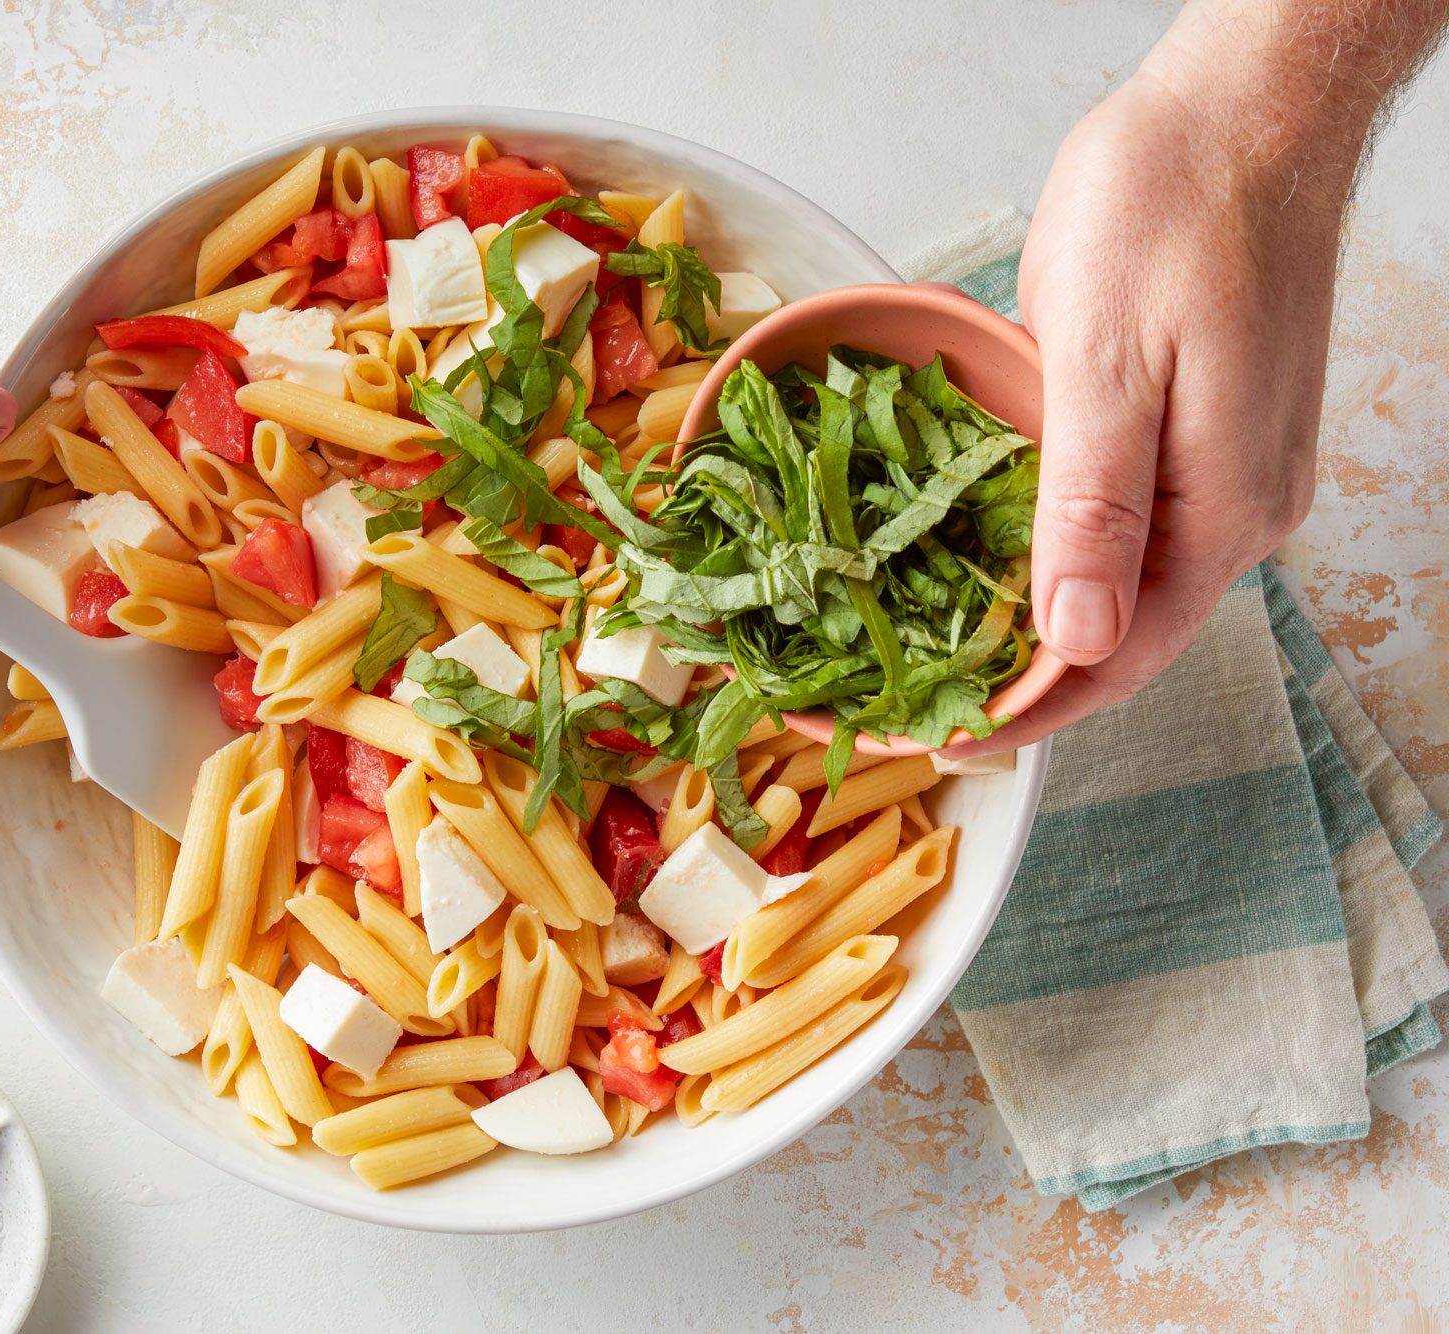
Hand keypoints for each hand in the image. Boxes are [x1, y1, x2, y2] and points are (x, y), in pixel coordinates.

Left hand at [945, 0, 1441, 753]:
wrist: (1248, 106)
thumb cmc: (1175, 204)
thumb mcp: (1108, 357)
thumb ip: (1094, 506)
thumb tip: (1075, 641)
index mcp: (1223, 510)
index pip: (1116, 661)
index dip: (1026, 712)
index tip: (939, 737)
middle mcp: (1241, 507)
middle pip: (1120, 633)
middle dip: (1021, 674)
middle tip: (915, 692)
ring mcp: (1234, 467)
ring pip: (1122, 577)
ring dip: (1034, 610)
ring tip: (933, 635)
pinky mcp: (1212, 427)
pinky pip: (1130, 517)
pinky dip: (1058, 542)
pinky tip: (989, 540)